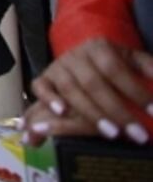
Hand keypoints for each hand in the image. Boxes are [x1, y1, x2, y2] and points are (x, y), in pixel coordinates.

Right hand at [27, 38, 152, 143]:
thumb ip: (149, 69)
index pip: (115, 68)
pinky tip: (61, 113)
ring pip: (70, 89)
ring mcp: (57, 66)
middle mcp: (75, 55)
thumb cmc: (113, 62)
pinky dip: (49, 99)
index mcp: (99, 47)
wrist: (83, 55)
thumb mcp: (133, 59)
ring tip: (112, 134)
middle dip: (115, 111)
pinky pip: (40, 87)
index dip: (133, 90)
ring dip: (91, 113)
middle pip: (93, 83)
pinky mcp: (43, 78)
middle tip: (136, 134)